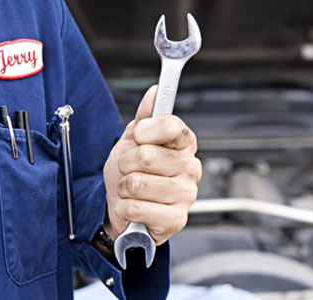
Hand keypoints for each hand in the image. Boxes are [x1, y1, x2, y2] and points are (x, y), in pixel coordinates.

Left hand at [103, 85, 200, 244]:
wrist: (122, 208)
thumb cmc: (131, 174)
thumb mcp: (133, 141)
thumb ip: (145, 117)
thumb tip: (154, 92)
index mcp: (184, 144)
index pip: (169, 125)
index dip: (145, 131)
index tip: (138, 138)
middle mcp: (190, 167)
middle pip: (146, 155)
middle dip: (126, 164)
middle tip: (130, 171)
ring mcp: (186, 194)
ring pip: (138, 183)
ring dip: (124, 188)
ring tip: (133, 191)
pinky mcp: (177, 219)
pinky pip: (137, 208)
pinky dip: (125, 208)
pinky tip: (134, 208)